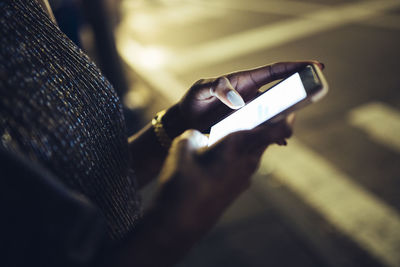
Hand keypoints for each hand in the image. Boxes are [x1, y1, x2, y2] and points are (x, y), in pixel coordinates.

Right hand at [155, 119, 292, 237]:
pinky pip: (240, 168)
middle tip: (249, 117)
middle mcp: (247, 163)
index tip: (291, 112)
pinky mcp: (235, 191)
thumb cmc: (181, 181)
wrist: (178, 222)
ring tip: (221, 139)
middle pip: (262, 141)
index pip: (274, 131)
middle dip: (259, 129)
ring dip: (244, 145)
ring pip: (250, 155)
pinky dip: (233, 160)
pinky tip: (212, 163)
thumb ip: (196, 136)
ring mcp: (243, 180)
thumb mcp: (183, 146)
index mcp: (239, 146)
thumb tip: (201, 139)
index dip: (285, 120)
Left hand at [171, 60, 322, 131]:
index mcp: (244, 81)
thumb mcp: (201, 90)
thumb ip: (216, 88)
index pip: (274, 71)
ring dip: (286, 118)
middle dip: (298, 92)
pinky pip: (265, 128)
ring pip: (276, 112)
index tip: (314, 66)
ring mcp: (251, 111)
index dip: (295, 67)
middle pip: (281, 91)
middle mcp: (252, 95)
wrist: (186, 121)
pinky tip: (278, 141)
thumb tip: (236, 98)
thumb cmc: (193, 101)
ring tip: (290, 128)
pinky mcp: (247, 125)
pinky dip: (273, 134)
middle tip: (312, 96)